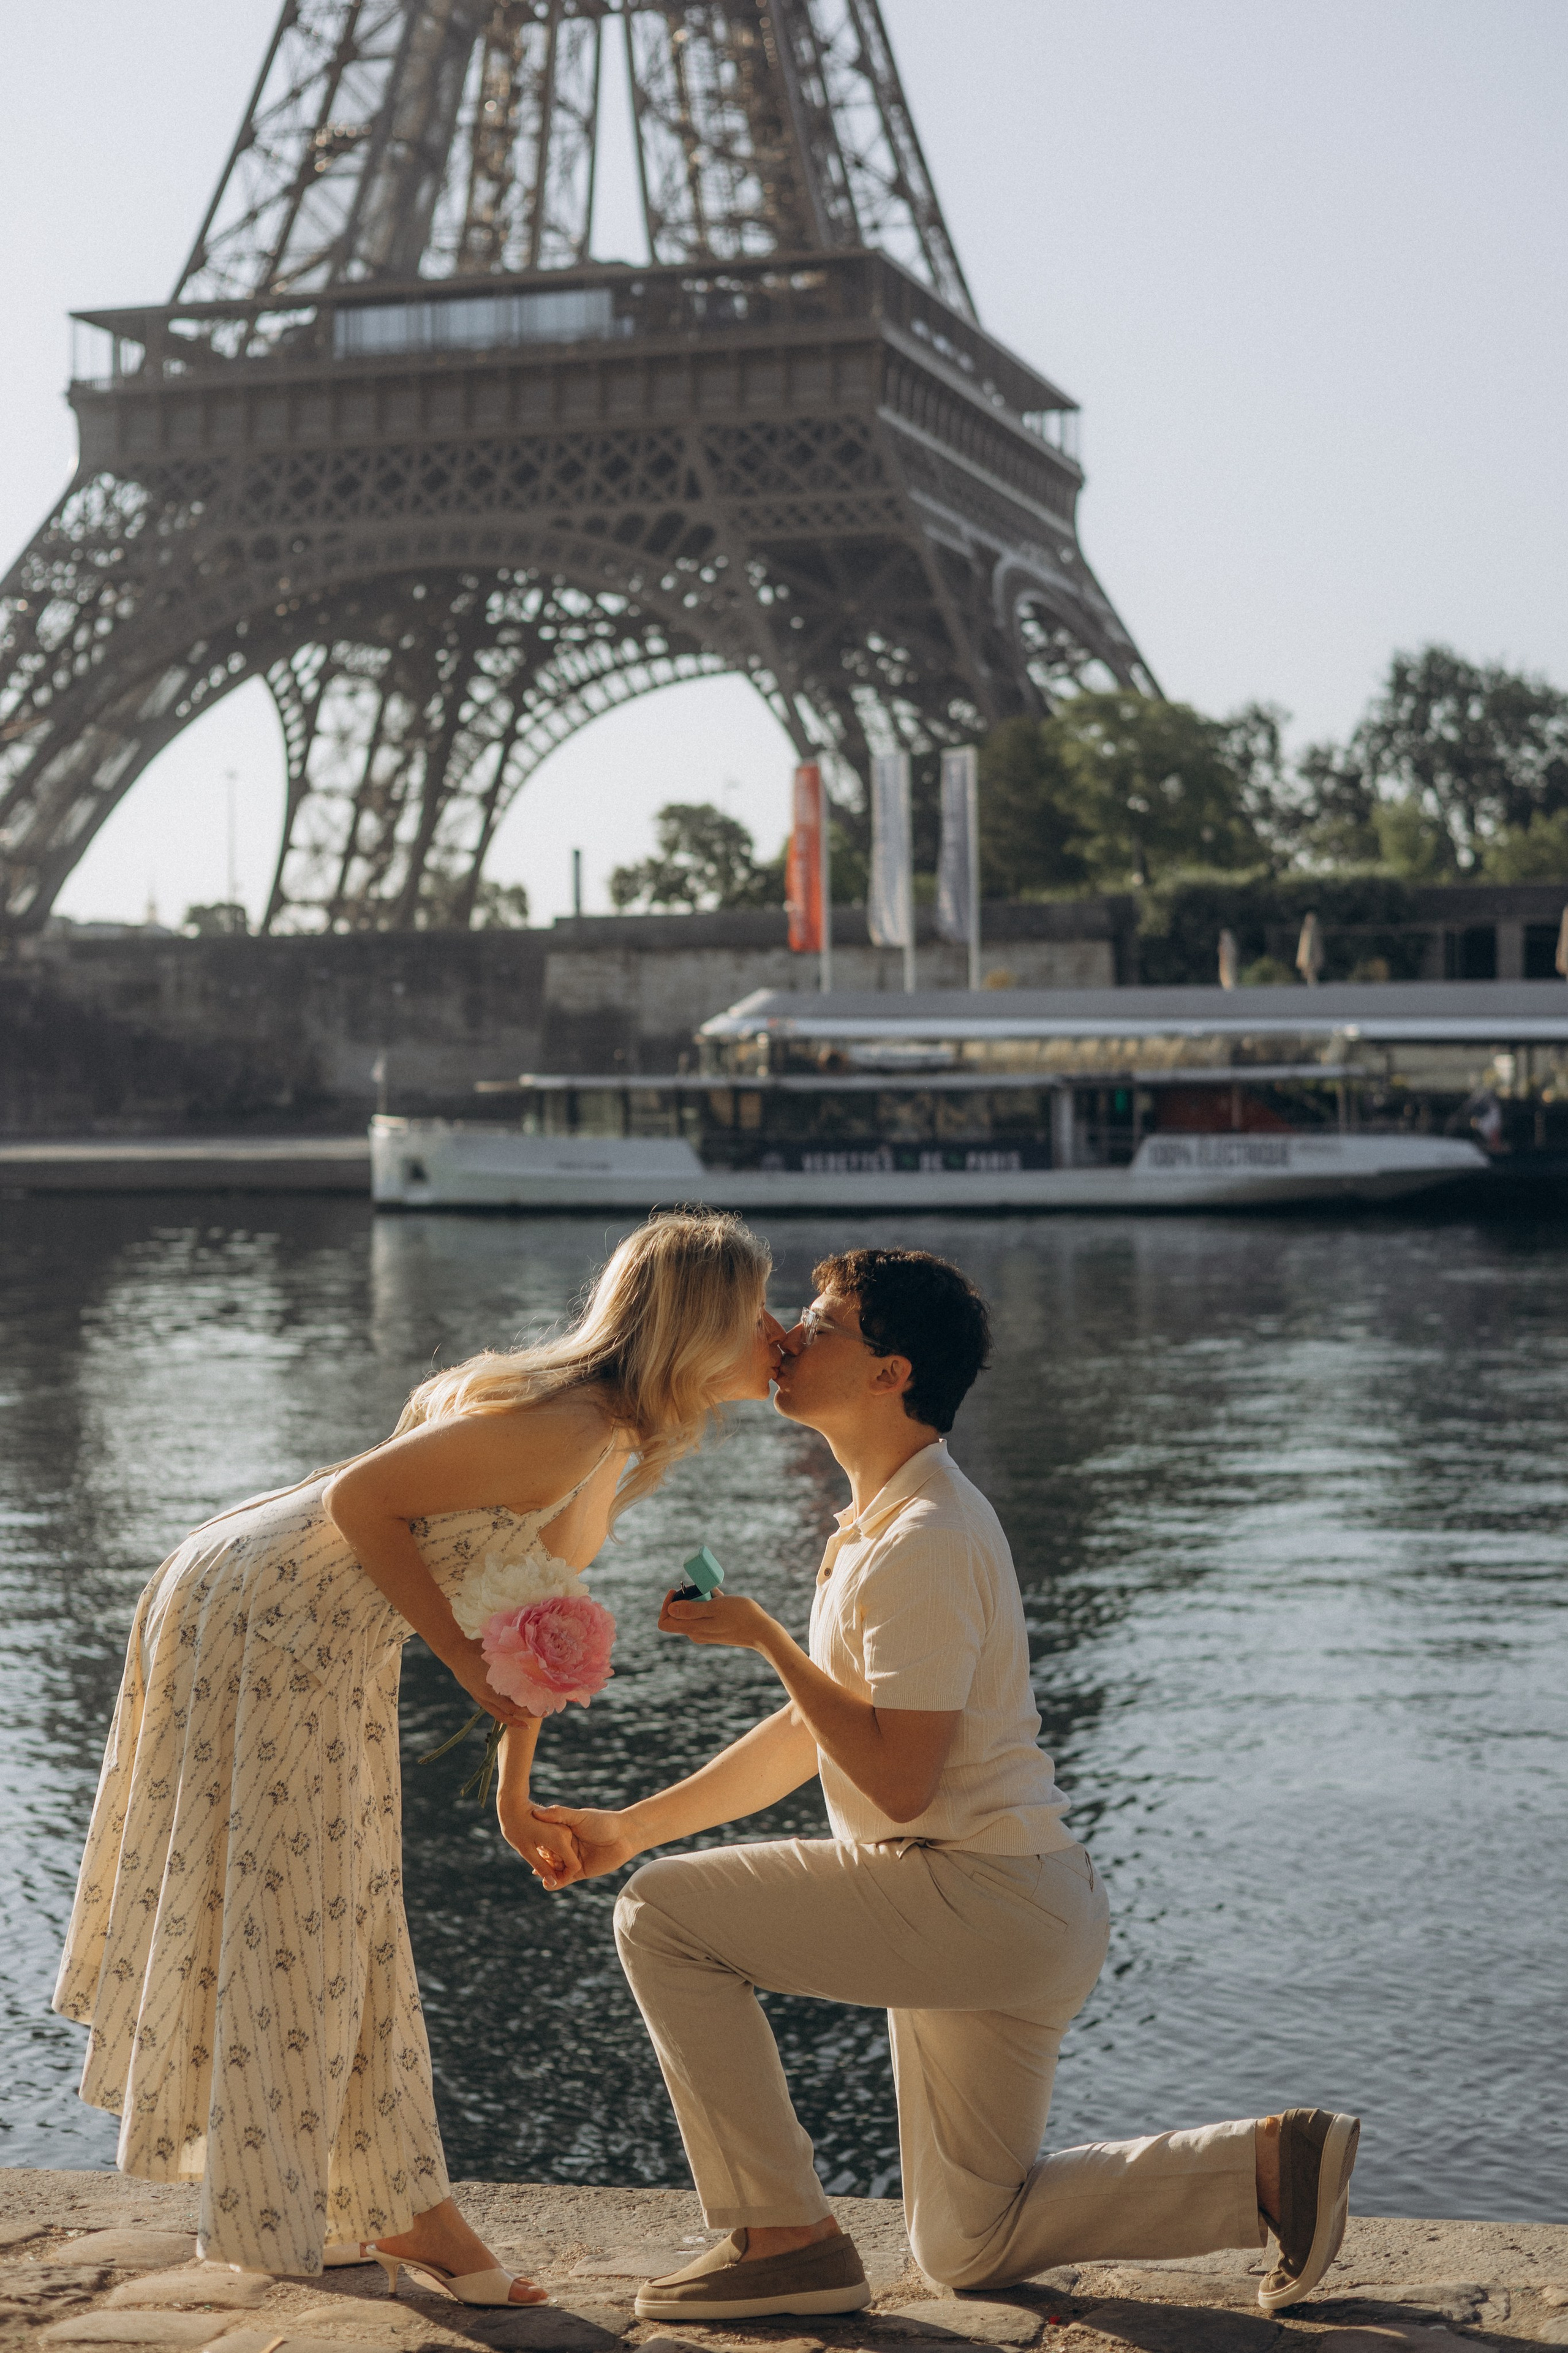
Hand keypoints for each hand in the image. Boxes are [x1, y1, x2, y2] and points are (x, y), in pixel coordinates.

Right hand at [447, 1637, 537, 1729]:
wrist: (457, 1652)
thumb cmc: (479, 1648)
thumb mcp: (496, 1652)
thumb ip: (510, 1658)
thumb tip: (532, 1658)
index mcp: (494, 1681)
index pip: (515, 1698)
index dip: (529, 1703)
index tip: (543, 1701)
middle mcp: (488, 1693)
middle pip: (511, 1709)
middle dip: (528, 1713)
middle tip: (543, 1713)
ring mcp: (482, 1697)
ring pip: (501, 1715)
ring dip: (516, 1720)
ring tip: (528, 1724)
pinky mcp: (479, 1698)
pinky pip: (494, 1712)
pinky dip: (505, 1716)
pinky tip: (515, 1718)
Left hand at [502, 1809, 581, 1889]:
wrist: (513, 1805)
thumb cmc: (516, 1828)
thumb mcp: (527, 1851)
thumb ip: (542, 1868)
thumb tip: (552, 1884)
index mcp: (560, 1839)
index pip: (574, 1867)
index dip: (564, 1877)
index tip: (547, 1880)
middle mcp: (566, 1833)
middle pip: (569, 1861)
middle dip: (556, 1870)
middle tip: (536, 1869)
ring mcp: (565, 1829)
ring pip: (565, 1854)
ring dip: (554, 1861)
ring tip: (536, 1858)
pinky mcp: (561, 1827)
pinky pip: (562, 1846)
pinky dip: (553, 1853)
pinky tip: (539, 1851)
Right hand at [528, 1804, 643, 1884]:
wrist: (625, 1836)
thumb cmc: (603, 1822)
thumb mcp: (580, 1816)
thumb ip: (559, 1815)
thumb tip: (537, 1813)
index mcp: (565, 1832)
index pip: (547, 1839)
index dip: (537, 1843)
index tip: (526, 1844)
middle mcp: (567, 1846)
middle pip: (550, 1855)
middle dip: (539, 1860)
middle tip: (529, 1861)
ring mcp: (573, 1860)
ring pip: (556, 1868)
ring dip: (546, 1872)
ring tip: (536, 1874)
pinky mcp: (580, 1872)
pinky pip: (565, 1879)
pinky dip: (556, 1883)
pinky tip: (547, 1884)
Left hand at [658, 1589, 779, 1652]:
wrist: (762, 1632)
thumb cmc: (740, 1617)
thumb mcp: (714, 1608)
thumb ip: (691, 1609)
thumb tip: (670, 1609)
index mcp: (692, 1629)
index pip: (665, 1621)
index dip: (666, 1605)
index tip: (677, 1590)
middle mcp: (696, 1633)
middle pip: (679, 1614)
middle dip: (686, 1597)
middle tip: (700, 1587)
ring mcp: (706, 1632)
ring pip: (693, 1611)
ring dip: (699, 1598)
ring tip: (712, 1591)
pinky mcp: (716, 1629)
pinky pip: (705, 1613)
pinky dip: (709, 1602)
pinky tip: (720, 1595)